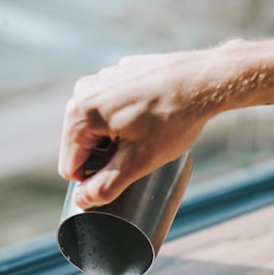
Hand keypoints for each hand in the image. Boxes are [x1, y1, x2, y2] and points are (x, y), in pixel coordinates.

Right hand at [58, 51, 214, 208]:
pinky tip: (150, 117)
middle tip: (140, 154)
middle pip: (81, 145)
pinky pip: (112, 108)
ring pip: (97, 127)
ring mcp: (101, 79)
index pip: (70, 167)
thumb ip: (106, 186)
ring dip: (116, 138)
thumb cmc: (174, 119)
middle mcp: (83, 91)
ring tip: (147, 135)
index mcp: (79, 114)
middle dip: (106, 157)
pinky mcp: (118, 74)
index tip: (125, 173)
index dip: (95, 180)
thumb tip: (82, 200)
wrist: (204, 80)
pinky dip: (126, 117)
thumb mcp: (139, 162)